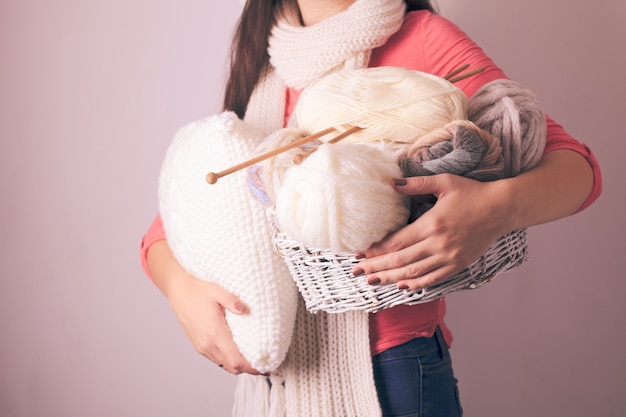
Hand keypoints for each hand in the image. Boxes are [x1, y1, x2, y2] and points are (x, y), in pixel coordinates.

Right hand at [167, 273, 259, 374]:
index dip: (250, 367)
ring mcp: (201, 346)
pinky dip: (228, 359)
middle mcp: (207, 344)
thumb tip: (245, 310)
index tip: (265, 365)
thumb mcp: (217, 290)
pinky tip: (236, 350)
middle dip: (248, 367)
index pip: (235, 360)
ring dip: (237, 364)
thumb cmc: (197, 289)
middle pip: (231, 366)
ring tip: (252, 357)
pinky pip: (216, 358)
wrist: (178, 290)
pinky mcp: (198, 345)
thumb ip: (232, 301)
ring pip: (223, 364)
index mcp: (214, 333)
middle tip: (264, 362)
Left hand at [353, 174, 512, 290]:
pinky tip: (401, 286)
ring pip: (414, 272)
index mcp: (432, 224)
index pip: (397, 241)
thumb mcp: (444, 182)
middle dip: (376, 267)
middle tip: (356, 272)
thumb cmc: (472, 193)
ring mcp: (449, 257)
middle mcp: (439, 244)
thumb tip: (392, 183)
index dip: (376, 250)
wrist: (502, 209)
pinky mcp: (458, 264)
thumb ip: (417, 184)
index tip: (360, 253)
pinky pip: (433, 278)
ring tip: (372, 282)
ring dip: (390, 278)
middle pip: (400, 260)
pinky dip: (416, 284)